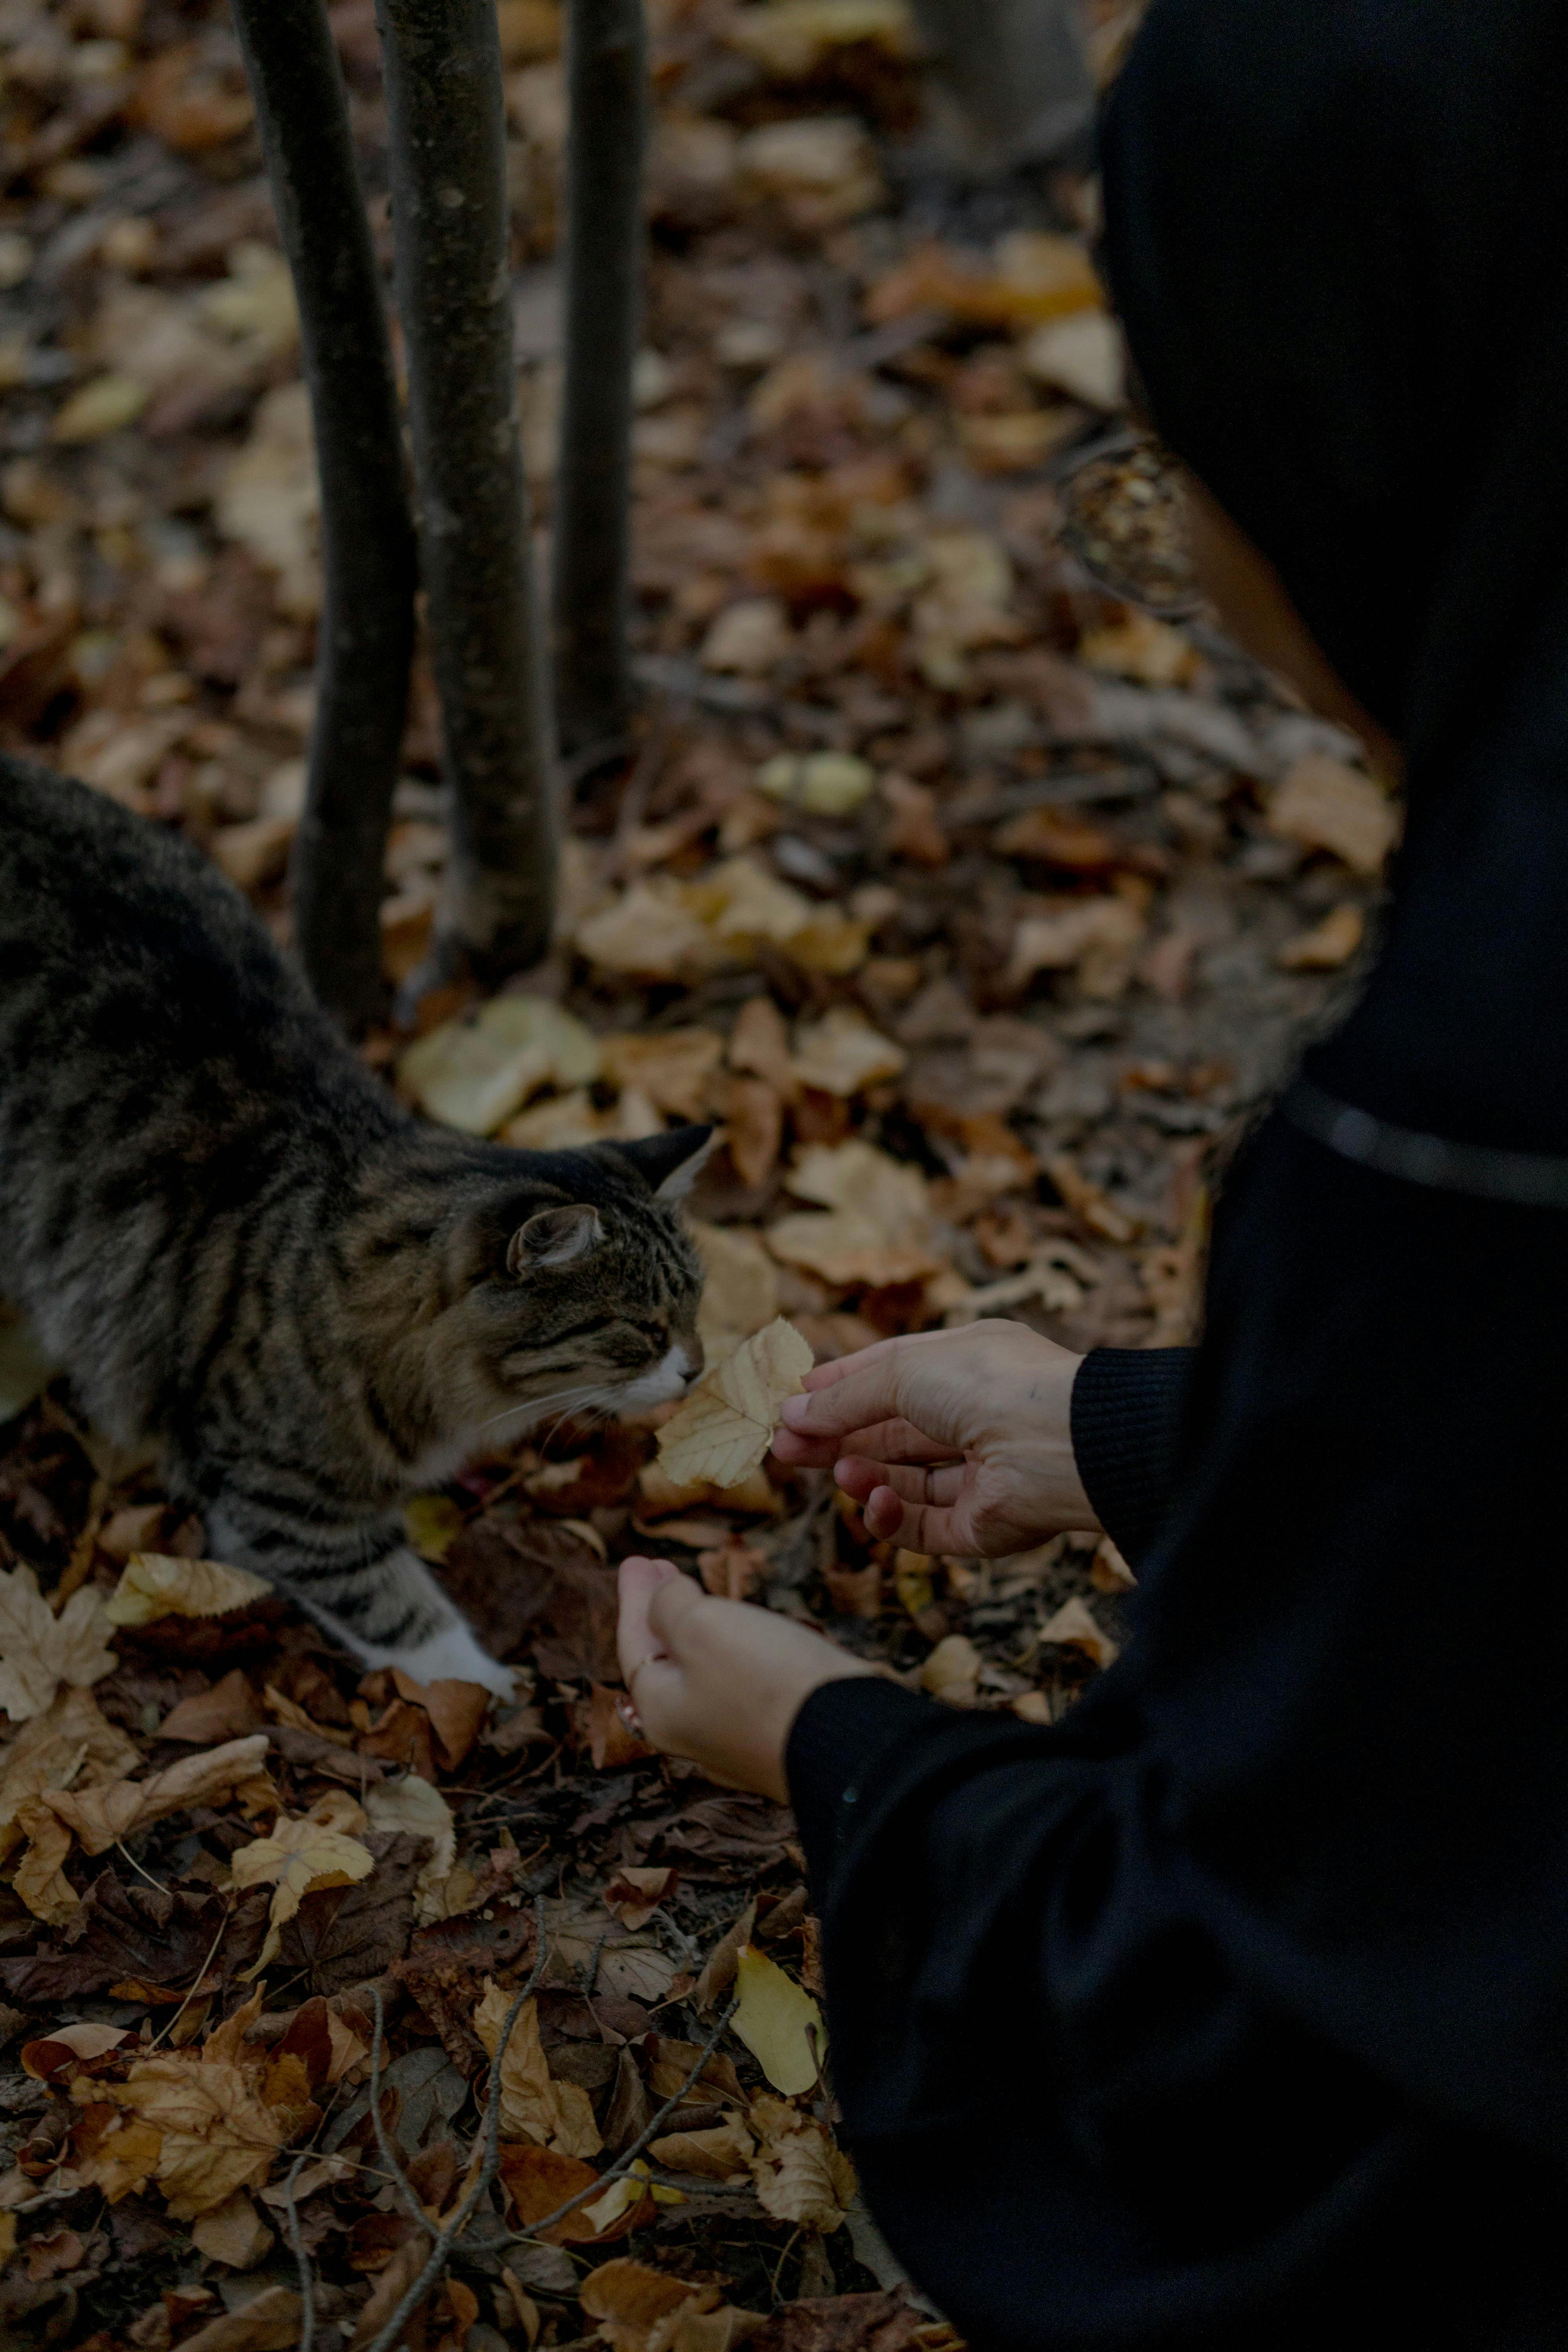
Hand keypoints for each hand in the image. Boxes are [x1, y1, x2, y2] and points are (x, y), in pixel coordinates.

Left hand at [616, 1557, 874, 1799]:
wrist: (845, 1738)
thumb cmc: (764, 1680)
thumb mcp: (700, 1626)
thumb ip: (670, 1606)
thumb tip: (667, 1600)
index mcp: (661, 1709)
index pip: (635, 1643)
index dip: (635, 1597)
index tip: (637, 1559)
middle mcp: (692, 1731)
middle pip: (665, 1660)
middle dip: (661, 1611)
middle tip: (660, 1569)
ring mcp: (735, 1737)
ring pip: (701, 1671)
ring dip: (695, 1627)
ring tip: (696, 1594)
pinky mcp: (776, 1733)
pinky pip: (736, 1683)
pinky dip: (727, 1648)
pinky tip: (740, 1635)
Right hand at [771, 1319, 1100, 1555]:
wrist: (1058, 1443)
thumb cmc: (988, 1383)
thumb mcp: (901, 1371)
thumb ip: (844, 1398)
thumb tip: (791, 1413)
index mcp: (968, 1364)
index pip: (894, 1374)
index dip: (842, 1387)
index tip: (794, 1401)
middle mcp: (977, 1417)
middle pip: (891, 1433)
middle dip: (836, 1437)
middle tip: (782, 1448)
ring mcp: (981, 1475)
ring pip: (905, 1480)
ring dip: (862, 1474)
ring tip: (834, 1469)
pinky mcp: (981, 1526)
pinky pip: (923, 1525)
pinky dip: (892, 1515)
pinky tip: (873, 1498)